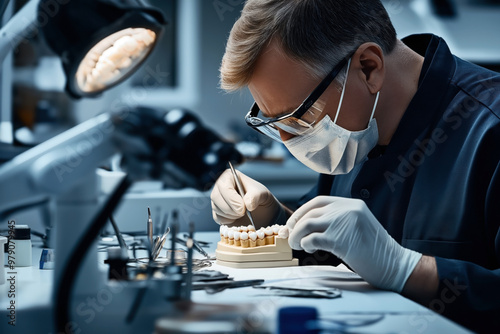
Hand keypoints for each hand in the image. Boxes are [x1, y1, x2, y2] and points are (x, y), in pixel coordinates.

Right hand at [210, 169, 285, 227]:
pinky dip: (229, 221)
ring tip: (243, 213)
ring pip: (216, 208)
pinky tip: (238, 218)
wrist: (262, 214)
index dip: (232, 198)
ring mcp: (217, 200)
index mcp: (230, 176)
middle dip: (231, 208)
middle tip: (243, 213)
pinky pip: (218, 218)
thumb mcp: (263, 194)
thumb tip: (247, 204)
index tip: (243, 208)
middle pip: (216, 197)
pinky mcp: (216, 212)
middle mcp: (221, 186)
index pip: (224, 185)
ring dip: (232, 215)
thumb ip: (256, 196)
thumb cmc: (261, 200)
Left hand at [287, 196, 421, 291]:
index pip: (319, 201)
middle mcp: (347, 209)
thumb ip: (339, 220)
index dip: (302, 211)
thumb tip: (308, 224)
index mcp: (352, 204)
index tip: (293, 222)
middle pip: (310, 213)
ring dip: (297, 235)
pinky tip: (309, 248)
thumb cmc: (374, 250)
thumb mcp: (358, 225)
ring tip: (296, 245)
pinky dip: (306, 243)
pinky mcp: (340, 240)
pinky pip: (313, 238)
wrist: (394, 264)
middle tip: (291, 237)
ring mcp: (344, 223)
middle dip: (296, 225)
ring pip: (307, 224)